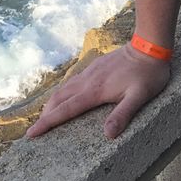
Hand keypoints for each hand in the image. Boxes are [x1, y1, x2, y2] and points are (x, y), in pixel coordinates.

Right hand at [25, 41, 171, 140]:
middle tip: (35, 131)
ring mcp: (91, 71)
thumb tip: (108, 135)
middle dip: (45, 115)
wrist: (150, 45)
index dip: (47, 123)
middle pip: (59, 99)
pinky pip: (73, 80)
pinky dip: (63, 91)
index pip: (65, 110)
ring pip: (64, 88)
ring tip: (46, 116)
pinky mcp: (96, 65)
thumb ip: (123, 114)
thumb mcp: (140, 96)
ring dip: (52, 103)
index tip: (30, 134)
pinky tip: (67, 95)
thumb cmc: (148, 74)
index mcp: (95, 91)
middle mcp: (88, 81)